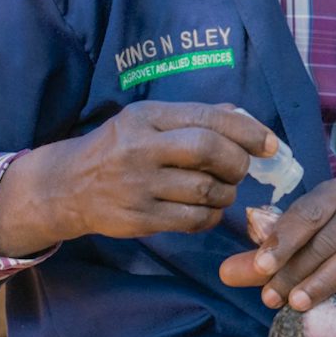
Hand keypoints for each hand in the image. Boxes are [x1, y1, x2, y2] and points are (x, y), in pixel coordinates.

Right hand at [0, 102, 275, 254]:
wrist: (66, 186)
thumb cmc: (117, 148)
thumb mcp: (146, 120)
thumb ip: (192, 117)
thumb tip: (245, 117)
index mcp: (147, 117)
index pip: (207, 119)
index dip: (246, 131)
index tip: (269, 143)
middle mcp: (141, 148)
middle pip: (208, 151)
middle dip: (237, 162)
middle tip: (241, 168)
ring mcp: (139, 186)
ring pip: (205, 190)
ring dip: (226, 192)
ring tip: (222, 189)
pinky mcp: (139, 218)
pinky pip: (192, 220)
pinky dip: (211, 216)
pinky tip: (207, 210)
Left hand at [218, 178, 335, 310]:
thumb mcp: (300, 245)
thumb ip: (264, 259)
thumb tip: (224, 274)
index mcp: (334, 191)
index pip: (305, 213)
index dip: (281, 241)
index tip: (260, 268)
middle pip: (327, 237)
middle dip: (296, 270)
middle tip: (273, 298)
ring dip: (325, 280)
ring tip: (300, 305)